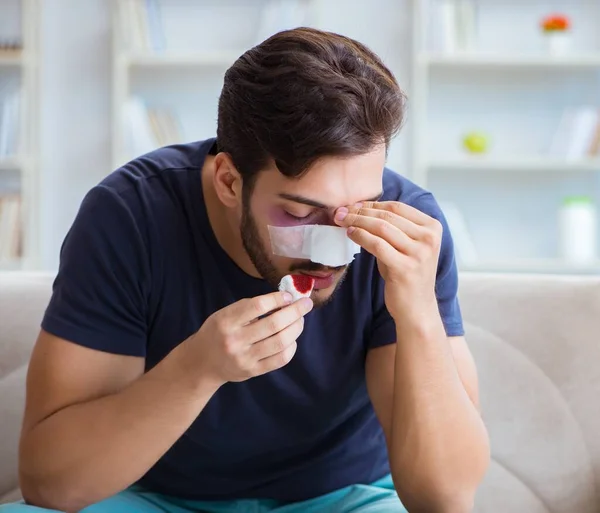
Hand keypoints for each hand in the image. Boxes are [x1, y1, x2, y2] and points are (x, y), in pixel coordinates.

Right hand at [182, 292, 312, 385]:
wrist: (203, 362)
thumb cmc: (218, 331)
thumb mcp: (225, 314)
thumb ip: (250, 307)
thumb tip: (284, 299)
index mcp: (226, 321)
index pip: (257, 306)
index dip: (277, 299)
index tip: (289, 296)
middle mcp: (235, 340)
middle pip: (273, 324)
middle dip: (295, 312)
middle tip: (306, 304)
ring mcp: (245, 358)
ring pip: (280, 342)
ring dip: (296, 328)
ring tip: (300, 320)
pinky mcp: (253, 371)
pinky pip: (280, 360)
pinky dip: (291, 347)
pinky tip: (292, 339)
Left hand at [334, 201, 441, 323]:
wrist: (417, 309)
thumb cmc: (407, 275)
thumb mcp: (405, 247)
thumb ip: (392, 229)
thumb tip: (360, 210)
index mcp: (432, 228)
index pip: (398, 207)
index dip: (372, 204)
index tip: (353, 205)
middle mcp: (429, 238)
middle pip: (388, 215)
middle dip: (360, 211)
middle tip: (340, 211)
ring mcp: (419, 253)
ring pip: (381, 227)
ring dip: (357, 221)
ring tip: (341, 221)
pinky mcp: (405, 268)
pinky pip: (377, 245)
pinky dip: (360, 236)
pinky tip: (350, 234)